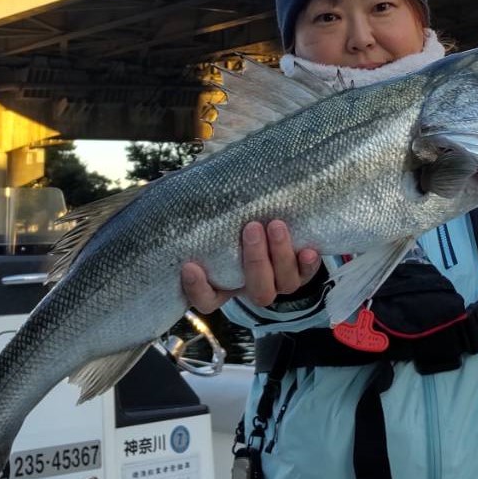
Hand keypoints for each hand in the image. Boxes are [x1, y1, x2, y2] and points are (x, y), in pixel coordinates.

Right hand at [180, 220, 321, 313]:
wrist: (270, 219)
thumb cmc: (232, 218)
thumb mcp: (214, 215)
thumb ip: (198, 208)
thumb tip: (169, 178)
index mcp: (224, 283)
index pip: (207, 300)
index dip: (198, 288)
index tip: (189, 265)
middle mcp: (252, 287)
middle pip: (256, 292)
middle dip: (255, 261)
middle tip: (251, 228)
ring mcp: (278, 282)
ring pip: (282, 284)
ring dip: (281, 256)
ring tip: (276, 225)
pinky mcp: (300, 272)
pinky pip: (307, 276)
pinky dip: (309, 265)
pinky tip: (309, 249)